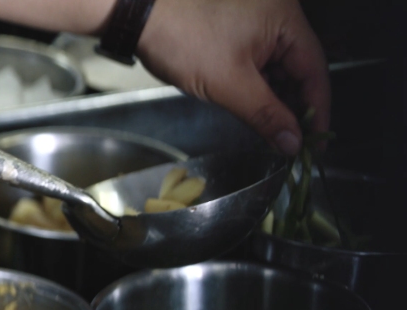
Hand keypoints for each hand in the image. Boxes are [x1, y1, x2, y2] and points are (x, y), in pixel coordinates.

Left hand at [137, 0, 329, 155]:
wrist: (141, 16)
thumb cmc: (183, 39)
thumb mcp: (229, 84)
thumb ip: (265, 115)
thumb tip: (293, 142)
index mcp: (285, 20)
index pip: (315, 72)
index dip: (318, 112)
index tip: (316, 143)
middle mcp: (277, 18)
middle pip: (299, 71)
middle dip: (295, 109)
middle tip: (292, 144)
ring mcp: (256, 25)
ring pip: (278, 71)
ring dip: (275, 102)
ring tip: (273, 133)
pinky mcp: (237, 33)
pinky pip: (259, 66)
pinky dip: (258, 90)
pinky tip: (254, 112)